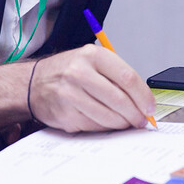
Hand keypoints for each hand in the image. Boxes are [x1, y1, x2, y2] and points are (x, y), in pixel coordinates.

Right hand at [26, 45, 154, 132]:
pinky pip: (95, 126)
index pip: (127, 77)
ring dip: (122, 124)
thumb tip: (143, 100)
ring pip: (108, 116)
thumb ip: (117, 77)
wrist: (33, 83)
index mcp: (92, 56)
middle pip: (119, 99)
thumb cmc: (68, 72)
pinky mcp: (65, 114)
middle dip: (135, 114)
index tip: (150, 107)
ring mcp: (70, 94)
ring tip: (126, 123)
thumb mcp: (91, 62)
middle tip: (142, 120)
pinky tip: (106, 123)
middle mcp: (79, 73)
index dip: (143, 96)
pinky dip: (106, 128)